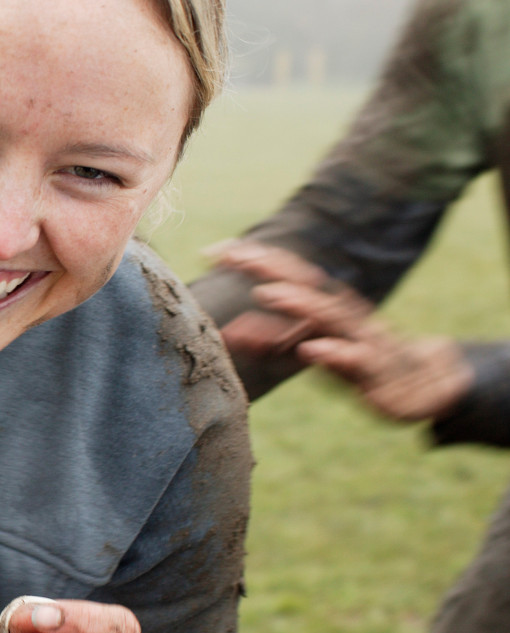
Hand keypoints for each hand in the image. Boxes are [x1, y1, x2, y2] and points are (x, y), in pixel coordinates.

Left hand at [211, 241, 473, 420]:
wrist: (419, 382)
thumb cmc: (356, 357)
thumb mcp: (307, 347)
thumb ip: (270, 338)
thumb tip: (229, 332)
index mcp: (324, 302)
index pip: (285, 272)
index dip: (252, 259)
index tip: (213, 250)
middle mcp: (342, 311)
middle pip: (305, 282)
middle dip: (271, 266)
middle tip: (236, 255)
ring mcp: (360, 337)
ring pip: (329, 315)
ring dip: (298, 302)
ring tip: (267, 293)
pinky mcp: (375, 369)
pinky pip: (355, 359)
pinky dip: (333, 353)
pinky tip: (310, 350)